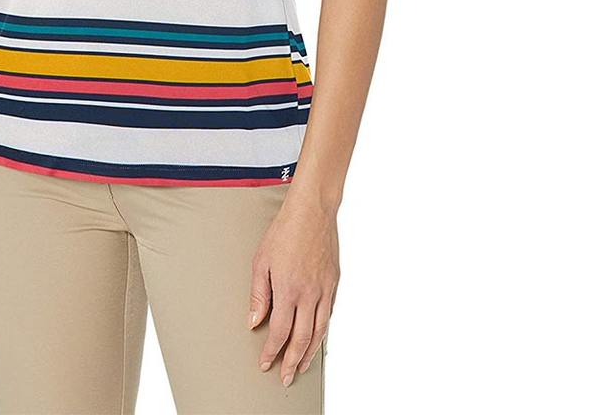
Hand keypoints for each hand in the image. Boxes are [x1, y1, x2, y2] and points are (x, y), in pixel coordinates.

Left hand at [249, 188, 339, 385]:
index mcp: (288, 289)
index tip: (266, 362)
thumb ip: (258, 294)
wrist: (312, 212)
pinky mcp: (333, 283)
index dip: (272, 351)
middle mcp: (309, 294)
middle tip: (286, 376)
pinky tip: (316, 338)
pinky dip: (322, 332)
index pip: (280, 331)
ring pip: (319, 331)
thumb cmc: (285, 231)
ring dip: (309, 353)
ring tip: (301, 366)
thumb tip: (254, 320)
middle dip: (292, 362)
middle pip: (302, 339)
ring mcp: (324, 290)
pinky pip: (329, 315)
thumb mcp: (261, 261)